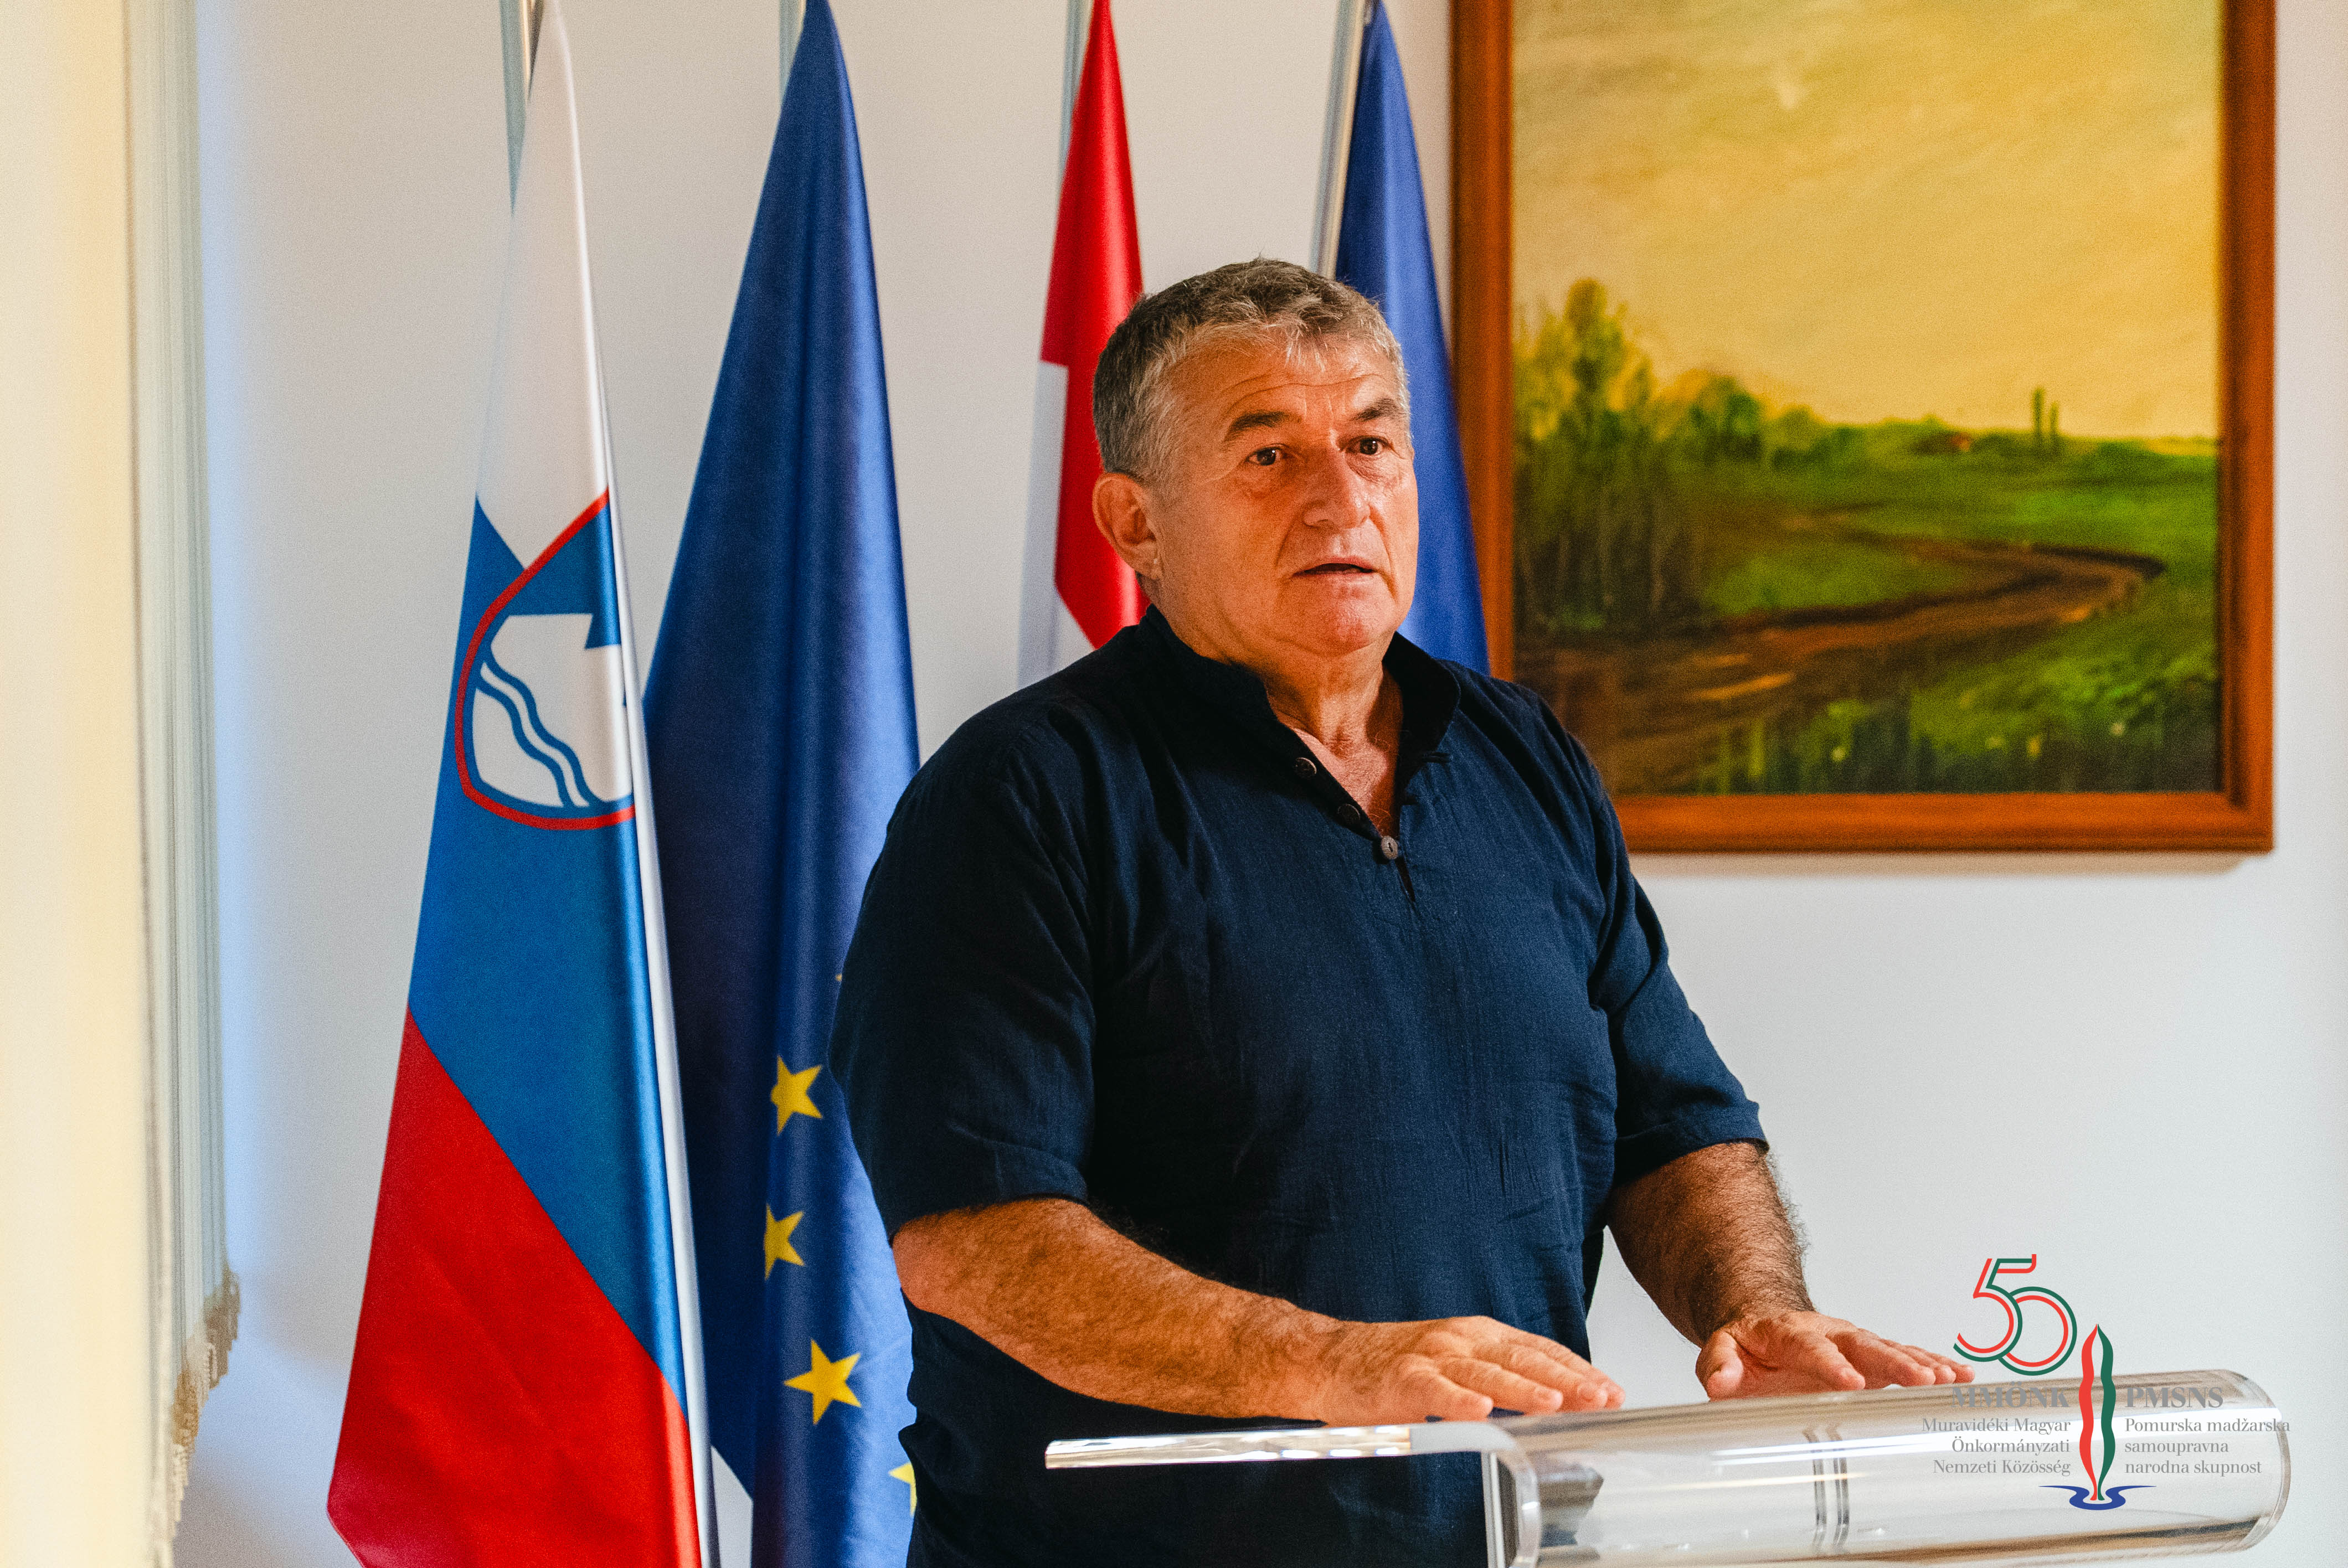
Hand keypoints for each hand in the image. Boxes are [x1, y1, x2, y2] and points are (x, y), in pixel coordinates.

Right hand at [1299, 1316, 1624, 1423]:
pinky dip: (1458, 1400)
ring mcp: (1431, 1357)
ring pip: (1485, 1373)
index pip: (1539, 1349)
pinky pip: (1434, 1390)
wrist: (1333, 1359)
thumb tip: (1558, 1401)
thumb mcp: (1460, 1362)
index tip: (1612, 1389)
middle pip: (1522, 1358)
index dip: (1577, 1368)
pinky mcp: (1402, 1379)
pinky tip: (1479, 1411)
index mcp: (1480, 1334)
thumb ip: (1502, 1377)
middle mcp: (1461, 1339)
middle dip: (1567, 1378)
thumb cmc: (1399, 1365)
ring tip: (1556, 1402)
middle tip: (1602, 1397)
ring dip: (1523, 1388)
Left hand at [1697, 1311, 1972, 1398]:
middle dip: (1894, 1362)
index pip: (1812, 1349)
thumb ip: (1719, 1365)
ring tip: (1950, 1379)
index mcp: (1790, 1334)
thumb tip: (1718, 1383)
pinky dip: (1933, 1365)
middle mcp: (1829, 1334)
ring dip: (1921, 1364)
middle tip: (1923, 1380)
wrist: (1762, 1323)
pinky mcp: (1871, 1356)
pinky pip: (1906, 1358)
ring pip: (1891, 1350)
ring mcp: (1854, 1344)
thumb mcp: (1721, 1350)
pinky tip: (1960, 1376)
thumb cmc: (1747, 1344)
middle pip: (1864, 1346)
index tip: (1850, 1382)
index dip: (1831, 1365)